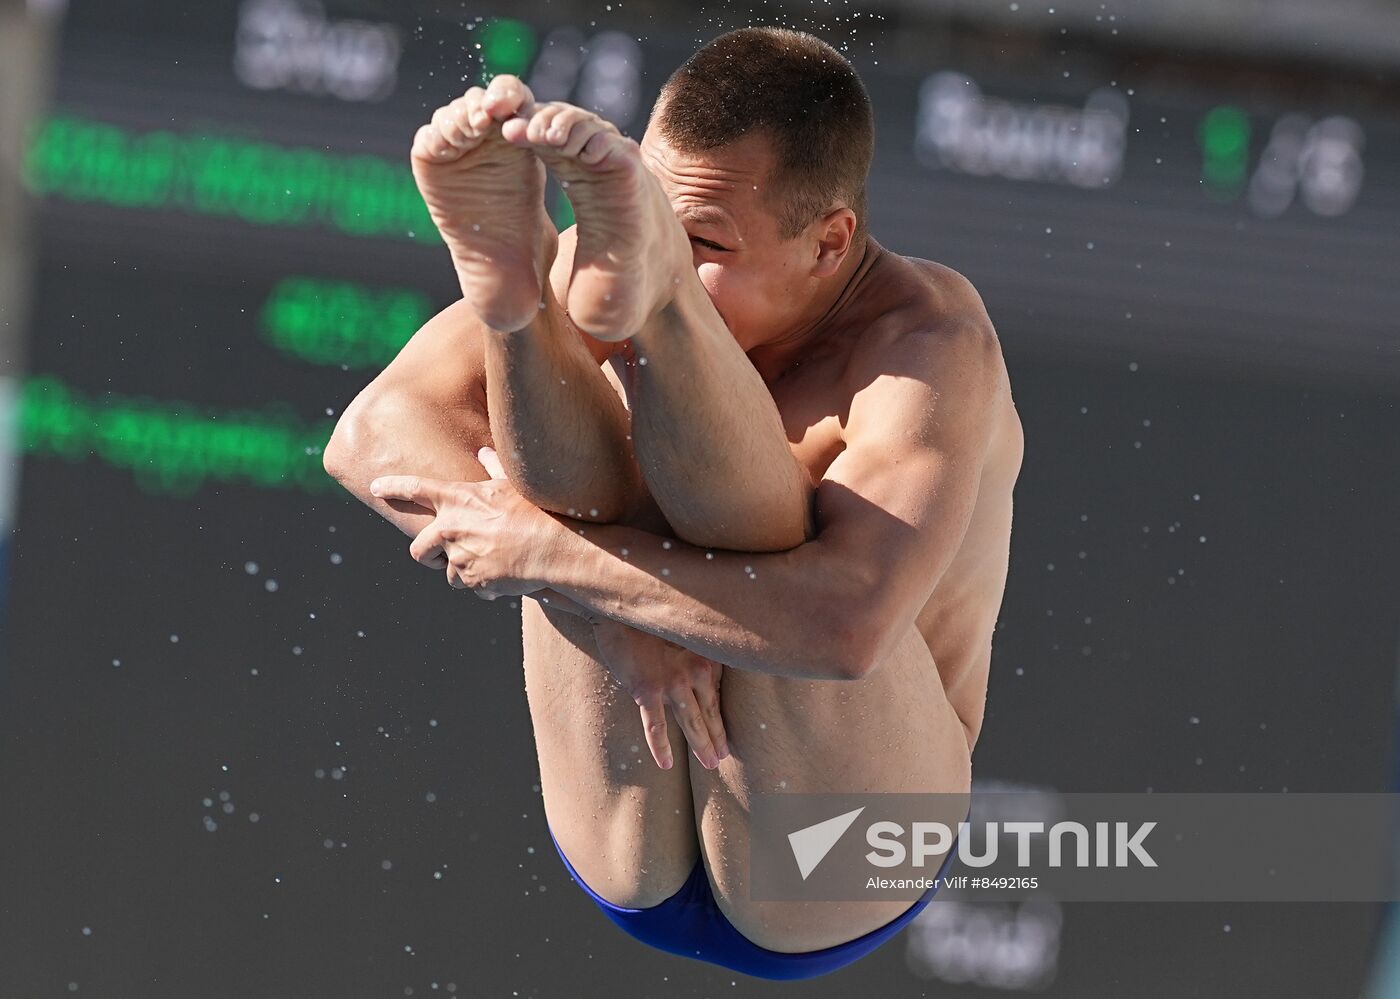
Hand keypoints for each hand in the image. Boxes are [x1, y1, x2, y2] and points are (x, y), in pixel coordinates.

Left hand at [369, 448, 559, 598]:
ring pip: (447, 573)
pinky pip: (471, 587)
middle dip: (427, 556)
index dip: (393, 487)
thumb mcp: (512, 483)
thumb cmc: (535, 510)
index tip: (376, 488)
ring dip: (463, 571)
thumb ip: (493, 467)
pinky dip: (483, 585)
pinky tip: (504, 576)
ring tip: (490, 563)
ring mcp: (458, 557)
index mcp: (457, 499)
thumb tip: (484, 450)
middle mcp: (450, 528)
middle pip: (419, 549)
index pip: (414, 488)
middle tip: (440, 557)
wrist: (549, 546)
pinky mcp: (471, 581)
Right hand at [589, 617, 729, 770]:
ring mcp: (671, 681)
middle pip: (708, 712)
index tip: (725, 737)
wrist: (617, 611)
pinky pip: (656, 725)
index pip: (715, 696)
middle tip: (722, 758)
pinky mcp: (647, 689)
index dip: (720, 718)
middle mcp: (694, 670)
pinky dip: (661, 746)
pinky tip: (666, 763)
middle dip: (716, 737)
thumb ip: (688, 656)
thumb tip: (695, 677)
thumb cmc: (646, 622)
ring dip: (702, 745)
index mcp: (703, 657)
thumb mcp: (676, 637)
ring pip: (691, 722)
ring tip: (710, 765)